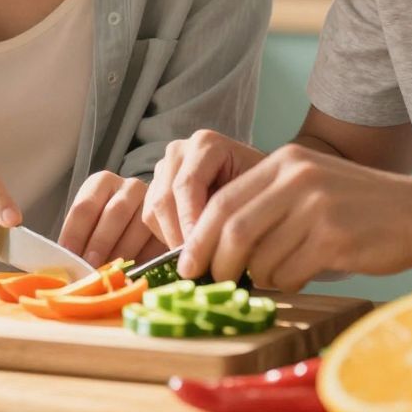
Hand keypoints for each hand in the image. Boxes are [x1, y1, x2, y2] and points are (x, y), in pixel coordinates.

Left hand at [60, 171, 167, 267]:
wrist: (135, 220)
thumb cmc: (103, 224)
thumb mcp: (87, 223)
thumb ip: (77, 238)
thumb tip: (69, 263)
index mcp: (102, 182)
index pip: (85, 206)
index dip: (75, 233)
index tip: (69, 255)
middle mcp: (130, 187)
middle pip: (115, 213)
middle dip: (101, 243)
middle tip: (91, 266)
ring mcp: (153, 203)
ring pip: (139, 226)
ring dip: (123, 253)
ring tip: (110, 273)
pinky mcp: (170, 223)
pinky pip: (157, 240)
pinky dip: (144, 259)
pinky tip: (132, 272)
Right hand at [142, 129, 267, 248]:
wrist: (260, 185)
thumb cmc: (262, 192)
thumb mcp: (255, 198)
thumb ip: (232, 215)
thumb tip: (209, 251)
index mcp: (206, 144)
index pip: (187, 185)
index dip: (190, 222)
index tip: (200, 254)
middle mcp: (179, 151)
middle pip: (164, 199)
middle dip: (179, 236)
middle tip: (196, 266)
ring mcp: (164, 168)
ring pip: (153, 211)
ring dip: (172, 239)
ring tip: (197, 259)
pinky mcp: (155, 186)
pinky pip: (149, 217)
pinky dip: (166, 237)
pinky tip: (190, 247)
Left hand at [178, 145, 411, 292]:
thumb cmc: (360, 207)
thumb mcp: (311, 185)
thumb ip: (266, 203)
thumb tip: (214, 246)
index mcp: (286, 161)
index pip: (224, 201)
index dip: (198, 237)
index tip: (187, 264)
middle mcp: (298, 178)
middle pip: (233, 229)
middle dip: (216, 263)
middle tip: (213, 283)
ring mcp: (317, 208)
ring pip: (261, 258)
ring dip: (261, 277)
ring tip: (279, 273)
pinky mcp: (334, 238)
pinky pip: (289, 273)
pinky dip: (287, 282)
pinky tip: (303, 274)